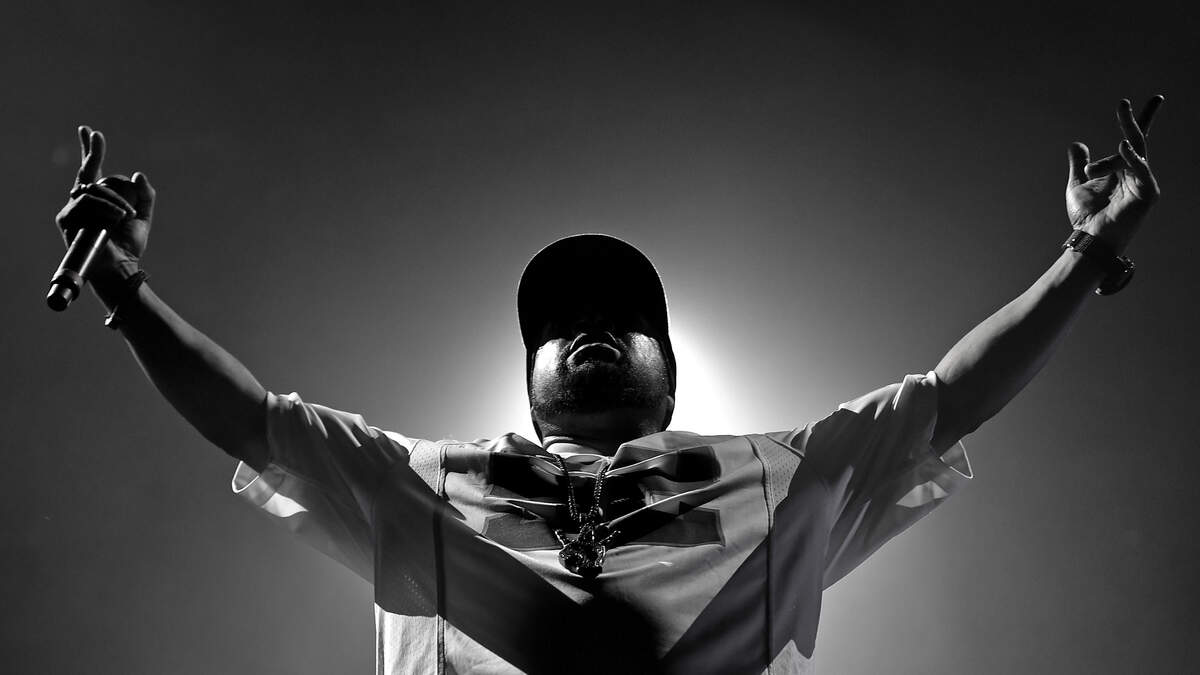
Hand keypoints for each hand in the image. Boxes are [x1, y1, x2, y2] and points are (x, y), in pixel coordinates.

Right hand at [54, 126, 155, 278]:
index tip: (90, 132)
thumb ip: (144, 195)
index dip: (91, 151)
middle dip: (91, 151)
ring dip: (115, 202)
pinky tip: (116, 219)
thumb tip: (137, 174)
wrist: (120, 266)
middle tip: (94, 134)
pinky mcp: (66, 219)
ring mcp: (73, 209)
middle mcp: (84, 202)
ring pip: (94, 190)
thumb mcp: (143, 216)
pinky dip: (106, 209)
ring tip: (127, 216)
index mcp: (101, 199)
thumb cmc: (129, 245)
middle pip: (85, 172)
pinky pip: (87, 203)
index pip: (93, 170)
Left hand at [1065, 97, 1162, 254]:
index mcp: (1122, 170)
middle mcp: (1136, 173)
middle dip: (1131, 121)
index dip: (1139, 120)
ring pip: (1129, 156)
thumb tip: (1077, 143)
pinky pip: (1141, 169)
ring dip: (1106, 163)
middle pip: (1137, 141)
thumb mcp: (1078, 183)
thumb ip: (1080, 163)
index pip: (1134, 140)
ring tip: (1090, 174)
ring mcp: (1144, 182)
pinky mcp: (1147, 193)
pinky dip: (1132, 158)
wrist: (1089, 239)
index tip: (1148, 100)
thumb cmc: (1086, 216)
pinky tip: (1123, 147)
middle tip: (1122, 103)